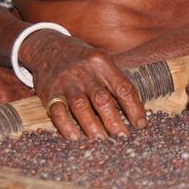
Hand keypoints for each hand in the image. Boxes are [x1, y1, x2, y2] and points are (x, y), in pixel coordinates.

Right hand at [19, 31, 146, 140]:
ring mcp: (66, 81)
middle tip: (122, 137)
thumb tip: (133, 112)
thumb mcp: (101, 63)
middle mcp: (84, 71)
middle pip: (102, 99)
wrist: (48, 48)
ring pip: (80, 106)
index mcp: (102, 63)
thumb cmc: (82, 61)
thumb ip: (114, 83)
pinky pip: (58, 111)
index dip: (134, 108)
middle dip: (114, 121)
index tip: (140, 124)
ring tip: (101, 140)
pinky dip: (66, 125)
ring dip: (92, 126)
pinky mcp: (49, 91)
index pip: (123, 87)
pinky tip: (75, 137)